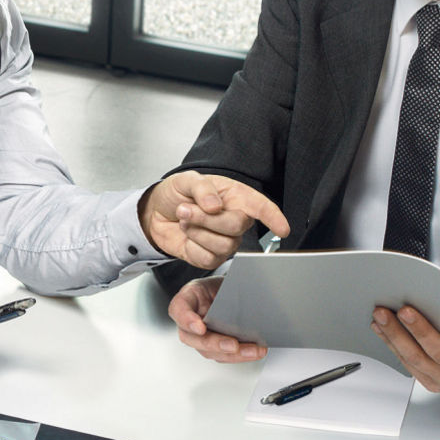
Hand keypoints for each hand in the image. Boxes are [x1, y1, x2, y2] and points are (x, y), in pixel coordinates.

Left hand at [139, 172, 290, 269]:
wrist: (157, 213)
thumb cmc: (177, 194)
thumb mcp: (185, 180)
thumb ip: (202, 188)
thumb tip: (215, 205)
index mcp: (235, 197)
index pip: (261, 207)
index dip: (273, 218)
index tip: (282, 229)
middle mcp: (234, 219)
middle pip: (237, 226)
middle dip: (207, 219)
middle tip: (185, 209)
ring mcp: (225, 240)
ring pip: (224, 245)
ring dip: (197, 231)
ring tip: (185, 220)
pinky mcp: (211, 257)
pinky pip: (208, 258)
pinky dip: (192, 246)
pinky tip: (188, 236)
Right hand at [167, 276, 266, 362]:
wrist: (230, 295)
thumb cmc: (221, 286)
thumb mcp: (220, 279)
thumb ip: (225, 286)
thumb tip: (244, 292)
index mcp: (187, 299)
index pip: (179, 310)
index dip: (188, 320)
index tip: (201, 328)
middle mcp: (189, 321)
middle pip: (193, 338)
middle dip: (215, 344)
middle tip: (233, 345)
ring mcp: (199, 337)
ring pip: (209, 351)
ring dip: (233, 354)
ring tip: (253, 350)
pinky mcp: (213, 347)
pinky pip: (223, 356)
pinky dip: (240, 356)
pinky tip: (254, 351)